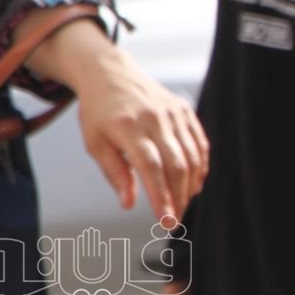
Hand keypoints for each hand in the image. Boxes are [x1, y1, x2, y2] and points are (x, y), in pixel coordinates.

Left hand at [19, 12, 208, 223]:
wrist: (112, 73)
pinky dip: (200, 166)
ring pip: (192, 156)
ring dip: (190, 186)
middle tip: (175, 221)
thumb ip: (114, 173)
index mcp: (128, 128)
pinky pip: (199, 143)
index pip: (151, 168)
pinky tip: (193, 184)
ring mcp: (173, 113)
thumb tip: (129, 204)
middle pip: (176, 165)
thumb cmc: (99, 112)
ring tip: (182, 205)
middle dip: (179, 197)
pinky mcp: (184, 110)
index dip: (161, 197)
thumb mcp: (94, 143)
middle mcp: (154, 119)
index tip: (166, 221)